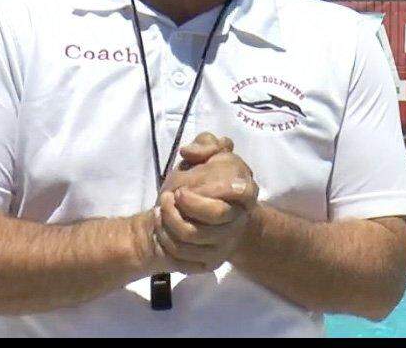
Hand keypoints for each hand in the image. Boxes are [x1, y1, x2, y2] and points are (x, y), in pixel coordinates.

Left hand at [146, 133, 259, 273]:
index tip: (211, 183)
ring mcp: (226, 244)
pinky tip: (160, 227)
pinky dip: (165, 240)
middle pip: (216, 214)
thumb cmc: (204, 182)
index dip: (230, 187)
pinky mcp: (211, 262)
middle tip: (171, 194)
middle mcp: (239, 220)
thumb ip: (205, 144)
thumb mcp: (207, 156)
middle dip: (188, 203)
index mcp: (244, 192)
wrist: (204, 219)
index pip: (245, 190)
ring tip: (159, 208)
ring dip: (169, 220)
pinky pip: (184, 257)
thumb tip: (189, 152)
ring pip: (193, 236)